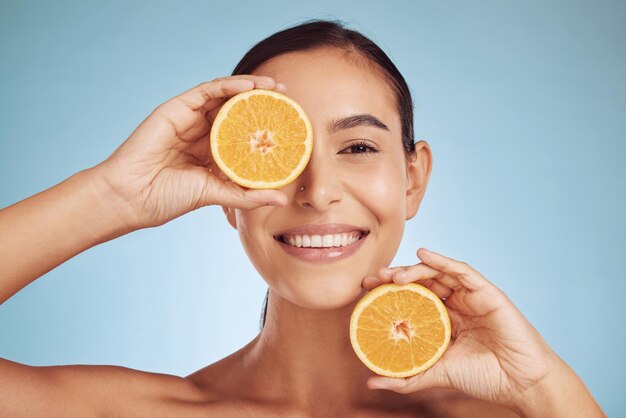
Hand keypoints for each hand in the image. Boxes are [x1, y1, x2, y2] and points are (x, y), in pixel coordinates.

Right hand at [91, 75, 288, 230]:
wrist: (132, 196)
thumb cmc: (169, 198)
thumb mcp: (216, 194)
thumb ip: (247, 195)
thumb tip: (282, 199)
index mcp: (212, 152)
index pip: (244, 132)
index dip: (266, 126)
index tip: (291, 124)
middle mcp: (203, 132)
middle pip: (238, 110)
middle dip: (264, 102)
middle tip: (289, 98)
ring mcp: (190, 118)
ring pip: (225, 96)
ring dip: (252, 88)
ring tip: (276, 88)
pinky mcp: (178, 108)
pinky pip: (208, 90)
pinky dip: (230, 85)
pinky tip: (251, 86)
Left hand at [361, 248, 567, 412]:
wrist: (520, 383)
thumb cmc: (483, 377)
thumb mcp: (436, 375)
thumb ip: (406, 377)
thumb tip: (372, 383)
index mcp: (444, 320)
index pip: (411, 299)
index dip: (388, 293)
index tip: (365, 291)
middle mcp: (455, 304)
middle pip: (420, 283)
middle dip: (394, 278)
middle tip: (371, 280)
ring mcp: (471, 296)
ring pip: (438, 274)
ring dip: (413, 270)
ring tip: (392, 276)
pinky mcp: (487, 292)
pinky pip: (462, 271)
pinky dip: (442, 260)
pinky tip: (423, 254)